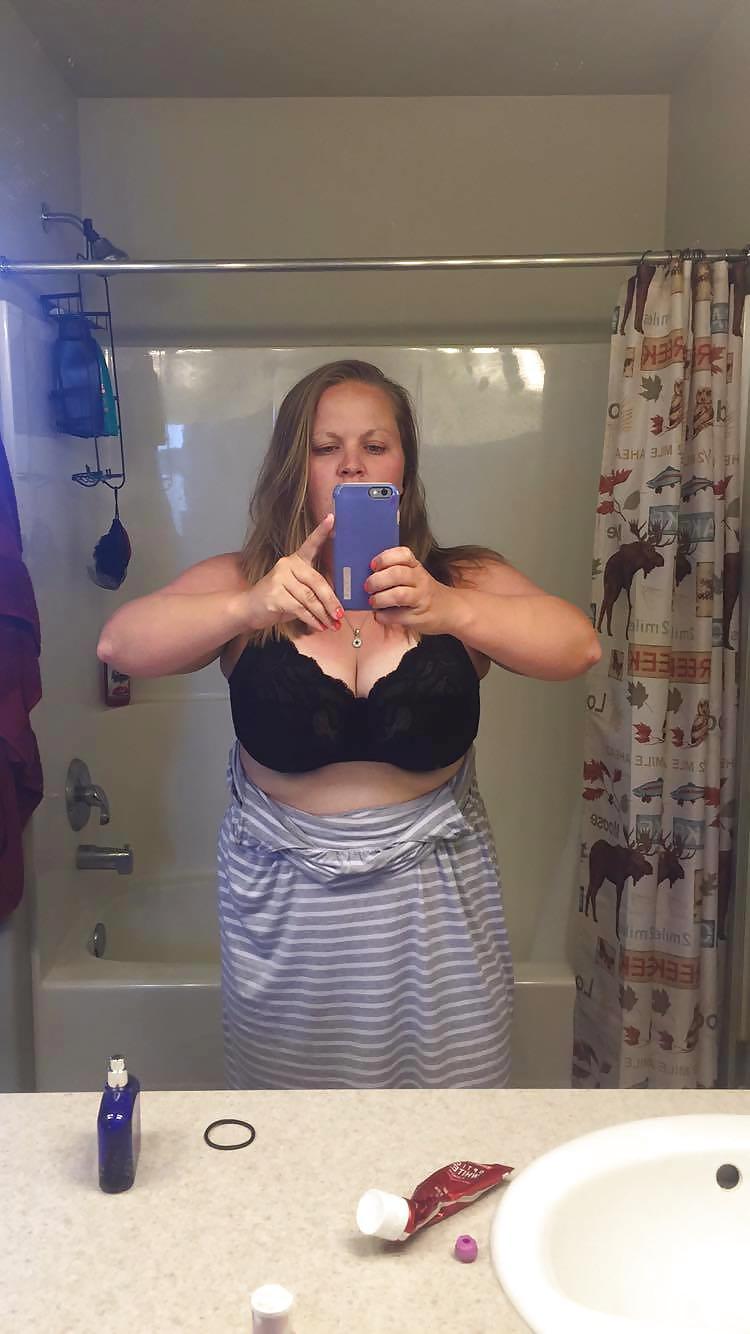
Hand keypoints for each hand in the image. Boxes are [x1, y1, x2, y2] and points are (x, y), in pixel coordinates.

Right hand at [247, 514, 343, 633]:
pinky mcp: (275, 595)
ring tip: (332, 625)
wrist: (250, 609)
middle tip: (341, 615)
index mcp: (296, 560)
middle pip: (316, 581)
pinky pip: (300, 609)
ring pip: (310, 598)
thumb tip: (338, 606)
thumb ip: (314, 591)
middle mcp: (287, 565)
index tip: (332, 518)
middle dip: (331, 601)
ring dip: (323, 614)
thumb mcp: (299, 590)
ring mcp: (280, 579)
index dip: (321, 532)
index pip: (310, 544)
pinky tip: (319, 626)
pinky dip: (312, 620)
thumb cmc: (280, 599)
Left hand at [364, 546, 456, 633]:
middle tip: (368, 587)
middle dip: (377, 580)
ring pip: (399, 595)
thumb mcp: (415, 576)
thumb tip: (366, 575)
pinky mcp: (418, 617)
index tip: (373, 565)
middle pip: (397, 574)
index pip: (403, 554)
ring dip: (380, 599)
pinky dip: (384, 616)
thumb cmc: (425, 592)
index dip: (385, 558)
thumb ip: (395, 572)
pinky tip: (380, 615)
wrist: (451, 610)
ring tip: (373, 601)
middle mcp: (420, 580)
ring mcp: (421, 599)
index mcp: (416, 567)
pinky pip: (398, 616)